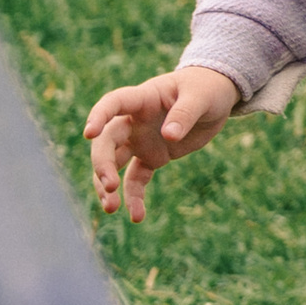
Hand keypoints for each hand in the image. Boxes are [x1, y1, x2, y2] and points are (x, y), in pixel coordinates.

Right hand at [83, 65, 236, 222]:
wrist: (216, 97)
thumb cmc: (206, 88)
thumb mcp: (202, 97)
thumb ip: (186, 113)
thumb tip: (169, 136)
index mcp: (143, 98)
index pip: (113, 103)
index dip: (99, 116)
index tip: (89, 133)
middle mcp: (134, 121)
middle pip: (107, 142)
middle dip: (102, 164)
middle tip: (109, 186)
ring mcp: (140, 141)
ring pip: (113, 164)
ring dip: (107, 186)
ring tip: (110, 208)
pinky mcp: (152, 158)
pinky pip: (136, 179)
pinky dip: (134, 197)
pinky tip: (137, 216)